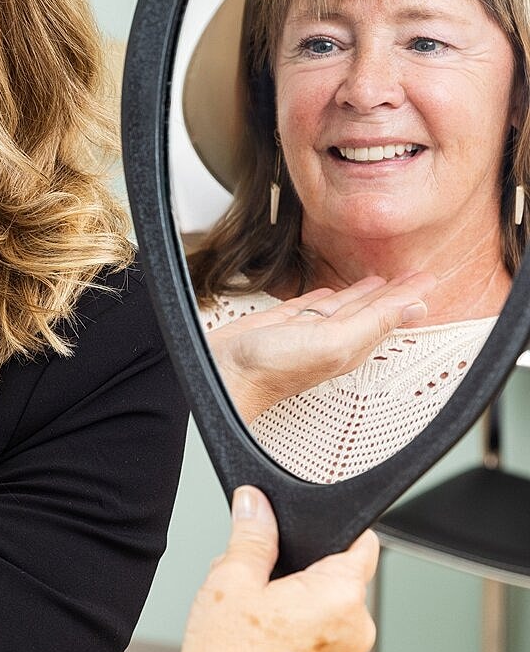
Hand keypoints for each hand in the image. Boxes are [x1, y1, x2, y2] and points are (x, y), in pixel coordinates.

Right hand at [151, 486, 377, 651]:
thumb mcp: (231, 578)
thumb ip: (252, 534)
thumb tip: (256, 503)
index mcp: (340, 597)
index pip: (363, 546)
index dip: (338, 531)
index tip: (314, 531)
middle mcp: (356, 634)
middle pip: (340, 582)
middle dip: (304, 575)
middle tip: (262, 583)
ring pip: (330, 617)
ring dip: (302, 611)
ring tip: (257, 622)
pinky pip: (324, 651)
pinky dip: (301, 644)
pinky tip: (264, 649)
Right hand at [208, 272, 435, 422]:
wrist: (223, 375)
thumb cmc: (272, 368)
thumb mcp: (332, 342)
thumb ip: (372, 323)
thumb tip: (415, 308)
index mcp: (350, 344)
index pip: (387, 314)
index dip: (409, 295)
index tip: (428, 278)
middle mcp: (332, 338)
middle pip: (370, 309)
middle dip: (393, 293)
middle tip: (414, 275)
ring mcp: (304, 332)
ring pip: (342, 307)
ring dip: (361, 293)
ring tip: (379, 281)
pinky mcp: (279, 325)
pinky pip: (309, 307)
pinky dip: (323, 297)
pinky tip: (327, 292)